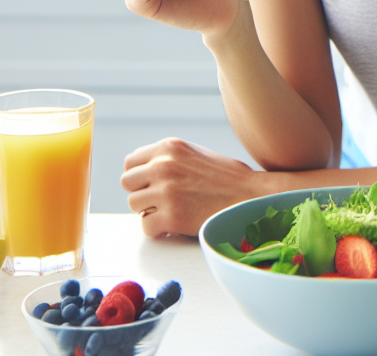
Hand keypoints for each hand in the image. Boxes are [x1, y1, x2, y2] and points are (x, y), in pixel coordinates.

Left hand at [121, 137, 262, 236]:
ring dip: (150, 210)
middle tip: (160, 199)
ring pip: (134, 205)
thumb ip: (167, 158)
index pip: (130, 162)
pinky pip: (146, 226)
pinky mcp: (171, 216)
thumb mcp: (194, 154)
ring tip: (172, 209)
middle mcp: (164, 165)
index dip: (139, 176)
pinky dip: (158, 229)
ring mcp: (166, 191)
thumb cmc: (226, 176)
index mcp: (169, 147)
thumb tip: (138, 171)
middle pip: (127, 183)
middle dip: (142, 192)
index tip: (149, 184)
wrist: (250, 195)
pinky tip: (175, 224)